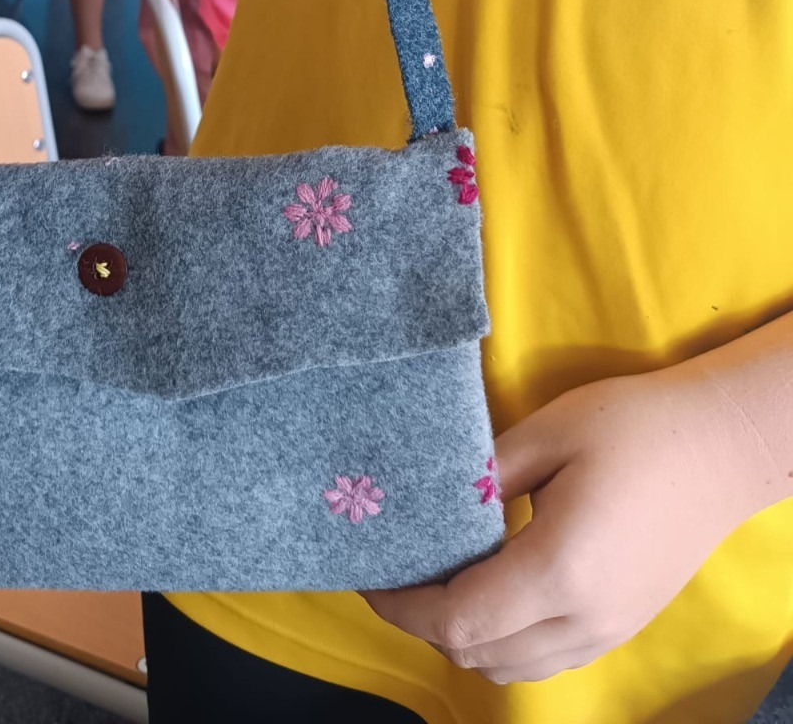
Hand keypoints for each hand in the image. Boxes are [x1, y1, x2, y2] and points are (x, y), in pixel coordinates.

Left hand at [364, 368, 754, 683]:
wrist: (720, 446)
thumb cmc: (634, 426)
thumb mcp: (547, 433)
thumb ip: (482, 475)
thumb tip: (430, 499)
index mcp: (559, 570)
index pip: (459, 621)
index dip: (404, 608)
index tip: (374, 577)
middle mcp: (584, 618)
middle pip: (479, 655)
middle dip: (426, 624)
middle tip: (401, 572)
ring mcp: (609, 631)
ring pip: (513, 668)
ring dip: (466, 638)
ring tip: (441, 581)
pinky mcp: (624, 627)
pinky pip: (546, 658)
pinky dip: (506, 640)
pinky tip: (495, 589)